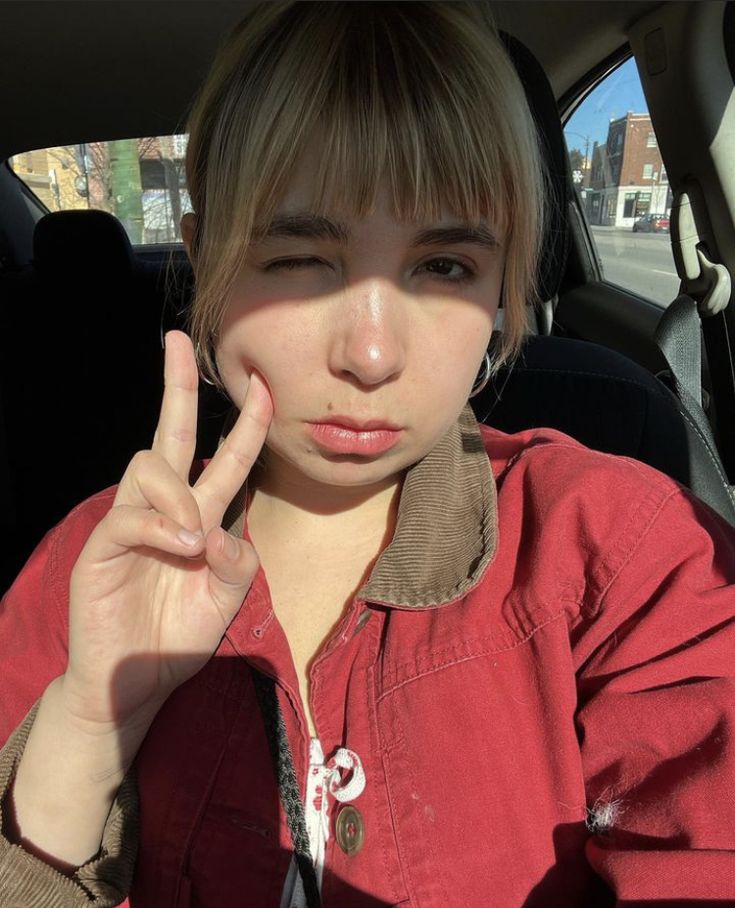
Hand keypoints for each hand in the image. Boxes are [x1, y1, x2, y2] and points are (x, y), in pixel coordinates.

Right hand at [61, 330, 271, 741]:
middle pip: (168, 434)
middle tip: (177, 341)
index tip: (262, 384)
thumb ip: (239, 562)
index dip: (246, 422)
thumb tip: (218, 530)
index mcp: (198, 516)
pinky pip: (129, 514)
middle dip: (177, 386)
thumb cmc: (179, 636)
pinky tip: (181, 547)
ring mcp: (130, 523)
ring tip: (195, 538)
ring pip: (148, 464)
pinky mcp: (101, 546)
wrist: (135, 683)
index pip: (224, 457)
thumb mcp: (229, 599)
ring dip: (181, 492)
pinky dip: (161, 526)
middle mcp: (164, 509)